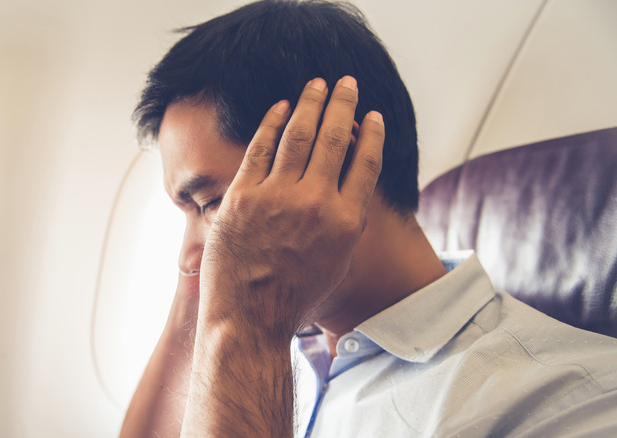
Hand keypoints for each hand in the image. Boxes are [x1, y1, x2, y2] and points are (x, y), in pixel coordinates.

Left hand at [198, 76, 384, 338]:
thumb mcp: (337, 264)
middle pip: (335, 138)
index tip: (373, 115)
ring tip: (317, 84)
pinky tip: (280, 108)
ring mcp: (277, 196)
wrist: (249, 320)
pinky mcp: (243, 195)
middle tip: (346, 83)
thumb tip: (350, 193)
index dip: (372, 134)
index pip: (366, 163)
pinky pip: (260, 147)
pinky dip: (272, 123)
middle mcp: (316, 203)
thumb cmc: (294, 298)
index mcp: (346, 221)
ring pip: (299, 134)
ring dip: (310, 103)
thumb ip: (346, 224)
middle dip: (343, 103)